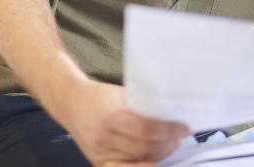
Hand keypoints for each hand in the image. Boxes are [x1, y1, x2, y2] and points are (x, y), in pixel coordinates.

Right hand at [58, 80, 189, 166]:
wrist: (71, 104)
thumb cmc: (96, 97)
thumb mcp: (119, 94)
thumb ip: (141, 105)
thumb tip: (169, 112)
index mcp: (110, 115)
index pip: (145, 129)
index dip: (168, 131)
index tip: (182, 128)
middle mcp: (104, 137)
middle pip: (144, 147)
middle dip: (167, 144)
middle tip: (178, 137)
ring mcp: (101, 153)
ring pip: (138, 160)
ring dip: (160, 155)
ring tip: (169, 145)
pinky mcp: (99, 163)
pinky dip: (144, 166)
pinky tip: (154, 161)